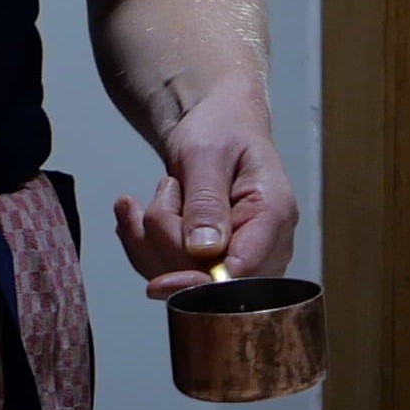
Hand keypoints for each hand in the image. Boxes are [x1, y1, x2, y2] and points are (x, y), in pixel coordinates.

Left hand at [115, 92, 299, 296]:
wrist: (217, 125)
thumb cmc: (220, 129)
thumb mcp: (207, 154)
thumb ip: (206, 202)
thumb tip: (205, 251)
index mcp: (274, 215)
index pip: (242, 273)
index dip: (199, 284)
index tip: (159, 283)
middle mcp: (264, 245)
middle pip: (208, 283)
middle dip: (168, 244)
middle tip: (166, 189)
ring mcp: (239, 257)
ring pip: (181, 281)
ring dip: (150, 240)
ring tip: (162, 190)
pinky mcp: (211, 262)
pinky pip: (166, 272)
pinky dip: (142, 245)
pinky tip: (136, 214)